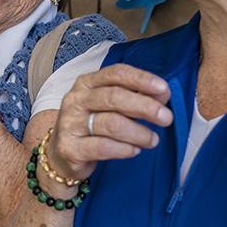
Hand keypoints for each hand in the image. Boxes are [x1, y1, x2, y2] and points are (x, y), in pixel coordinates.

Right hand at [49, 64, 172, 180]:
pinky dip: (124, 149)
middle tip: (166, 118)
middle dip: (145, 107)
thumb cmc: (91, 125)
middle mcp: (76, 100)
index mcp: (87, 83)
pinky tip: (135, 150)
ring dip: (138, 132)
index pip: (116, 73)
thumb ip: (133, 98)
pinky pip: (103, 147)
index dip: (141, 79)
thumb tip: (162, 96)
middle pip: (114, 97)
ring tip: (153, 140)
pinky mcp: (69, 148)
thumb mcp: (108, 106)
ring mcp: (70, 124)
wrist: (61, 153)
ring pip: (111, 123)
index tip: (163, 89)